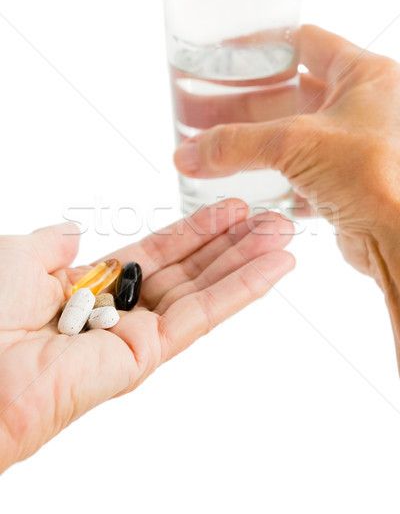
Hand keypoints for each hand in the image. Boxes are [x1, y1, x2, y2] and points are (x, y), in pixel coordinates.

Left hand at [0, 200, 293, 471]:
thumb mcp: (20, 255)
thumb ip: (54, 242)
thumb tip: (74, 232)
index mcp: (93, 285)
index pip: (159, 252)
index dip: (196, 229)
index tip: (231, 209)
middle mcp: (121, 309)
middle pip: (191, 269)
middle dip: (233, 242)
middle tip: (273, 219)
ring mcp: (139, 334)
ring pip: (206, 290)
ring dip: (248, 262)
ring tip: (283, 236)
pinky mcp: (149, 355)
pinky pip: (203, 316)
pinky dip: (242, 290)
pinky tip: (274, 267)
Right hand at [174, 26, 399, 356]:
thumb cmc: (377, 177)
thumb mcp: (297, 144)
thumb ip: (237, 143)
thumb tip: (188, 153)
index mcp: (363, 77)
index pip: (304, 42)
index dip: (261, 46)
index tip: (224, 56)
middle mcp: (361, 107)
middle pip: (288, 95)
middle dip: (241, 104)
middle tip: (200, 111)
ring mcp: (352, 146)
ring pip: (290, 137)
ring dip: (251, 144)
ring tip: (210, 148)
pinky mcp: (344, 183)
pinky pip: (297, 173)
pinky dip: (268, 177)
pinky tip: (238, 180)